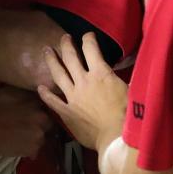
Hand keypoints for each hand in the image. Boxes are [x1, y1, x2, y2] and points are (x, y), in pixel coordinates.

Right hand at [0, 87, 52, 157]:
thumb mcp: (11, 91)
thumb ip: (28, 94)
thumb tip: (38, 94)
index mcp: (39, 107)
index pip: (47, 109)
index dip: (39, 111)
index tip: (30, 113)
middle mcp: (42, 123)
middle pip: (46, 125)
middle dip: (39, 125)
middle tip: (24, 125)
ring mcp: (38, 138)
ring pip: (40, 138)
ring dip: (33, 137)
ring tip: (19, 136)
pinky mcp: (30, 151)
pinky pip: (34, 151)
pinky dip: (27, 148)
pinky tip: (16, 144)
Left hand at [38, 34, 127, 150]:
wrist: (117, 138)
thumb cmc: (129, 114)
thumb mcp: (132, 89)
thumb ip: (126, 77)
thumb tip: (132, 69)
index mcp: (100, 73)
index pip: (91, 49)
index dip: (88, 39)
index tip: (87, 35)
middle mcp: (84, 81)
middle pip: (70, 57)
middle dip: (66, 45)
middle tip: (64, 37)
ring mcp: (72, 97)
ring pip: (58, 74)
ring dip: (52, 61)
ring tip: (46, 51)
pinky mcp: (67, 112)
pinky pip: (53, 101)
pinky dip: (45, 94)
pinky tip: (40, 88)